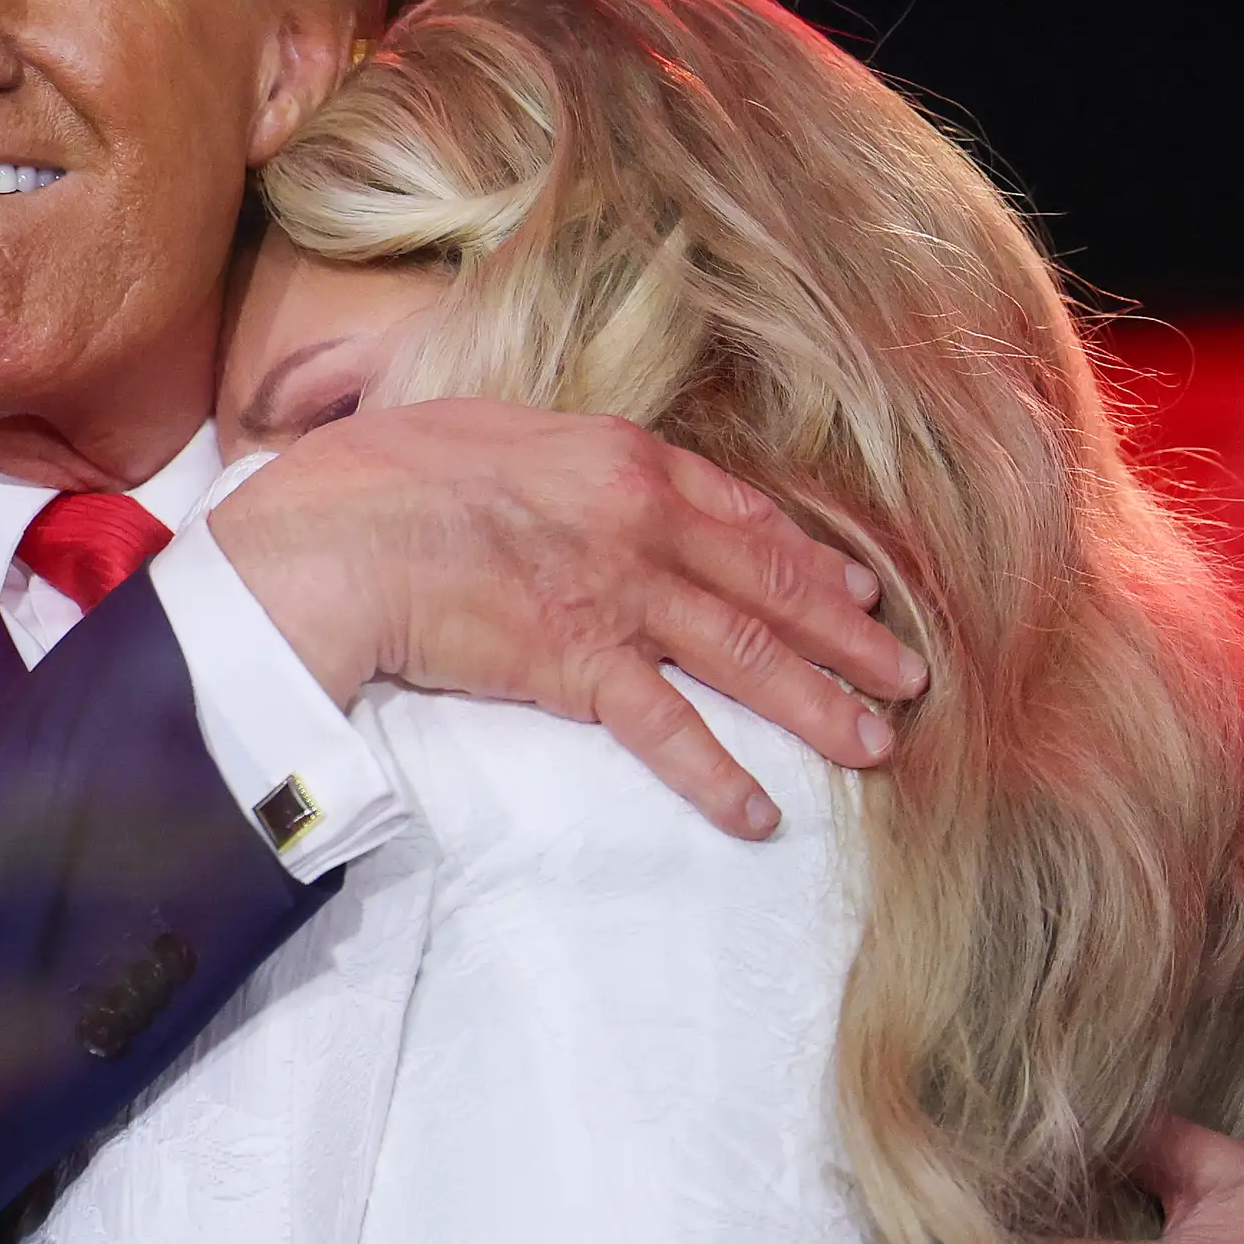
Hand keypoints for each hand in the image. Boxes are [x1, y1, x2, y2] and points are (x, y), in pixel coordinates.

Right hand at [208, 401, 925, 839]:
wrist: (336, 542)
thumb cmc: (380, 477)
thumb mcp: (480, 430)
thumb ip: (547, 460)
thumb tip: (558, 477)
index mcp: (621, 456)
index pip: (740, 511)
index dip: (804, 556)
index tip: (850, 588)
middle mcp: (643, 522)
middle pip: (770, 584)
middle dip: (846, 635)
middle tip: (907, 675)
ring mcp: (620, 597)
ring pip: (746, 655)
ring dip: (819, 704)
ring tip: (875, 746)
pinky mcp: (583, 668)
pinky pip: (670, 730)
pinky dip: (719, 775)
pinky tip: (761, 812)